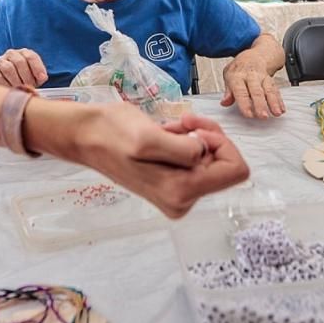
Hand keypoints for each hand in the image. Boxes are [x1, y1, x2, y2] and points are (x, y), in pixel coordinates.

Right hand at [0, 48, 48, 87]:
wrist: (9, 83)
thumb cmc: (25, 79)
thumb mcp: (35, 76)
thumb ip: (40, 76)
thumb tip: (42, 77)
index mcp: (24, 53)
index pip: (31, 56)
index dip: (37, 68)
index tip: (41, 79)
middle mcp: (12, 54)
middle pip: (19, 62)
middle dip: (26, 77)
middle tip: (29, 86)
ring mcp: (0, 61)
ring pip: (8, 68)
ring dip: (16, 81)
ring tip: (20, 89)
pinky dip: (5, 84)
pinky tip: (10, 89)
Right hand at [56, 104, 249, 217]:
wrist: (88, 136)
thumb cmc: (113, 133)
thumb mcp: (149, 136)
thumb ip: (184, 149)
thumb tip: (204, 153)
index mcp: (181, 192)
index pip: (235, 170)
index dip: (221, 143)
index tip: (195, 131)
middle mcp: (183, 200)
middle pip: (225, 164)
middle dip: (208, 137)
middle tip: (183, 122)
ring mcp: (178, 194)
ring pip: (212, 159)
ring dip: (196, 136)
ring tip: (170, 128)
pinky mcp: (173, 184)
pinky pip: (198, 160)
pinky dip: (187, 140)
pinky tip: (167, 134)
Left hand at [220, 62, 285, 118]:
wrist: (256, 55)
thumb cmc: (240, 68)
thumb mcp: (228, 75)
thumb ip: (228, 91)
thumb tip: (225, 102)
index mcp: (238, 76)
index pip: (241, 91)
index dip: (245, 104)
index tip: (249, 114)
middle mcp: (251, 76)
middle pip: (256, 91)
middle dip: (260, 104)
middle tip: (263, 116)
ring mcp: (262, 77)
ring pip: (268, 90)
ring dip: (273, 102)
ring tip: (276, 113)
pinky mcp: (271, 80)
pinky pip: (276, 90)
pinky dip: (279, 100)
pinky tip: (281, 109)